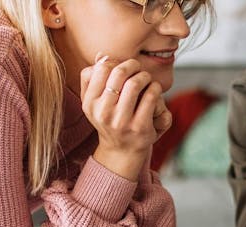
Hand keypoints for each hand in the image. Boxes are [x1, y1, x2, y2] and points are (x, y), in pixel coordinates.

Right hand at [80, 56, 167, 179]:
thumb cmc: (110, 119)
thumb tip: (102, 56)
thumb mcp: (95, 101)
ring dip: (145, 76)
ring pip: (136, 83)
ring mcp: (121, 121)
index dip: (114, 62)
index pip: (100, 69)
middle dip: (132, 65)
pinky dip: (155, 88)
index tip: (121, 66)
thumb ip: (94, 78)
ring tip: (146, 80)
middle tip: (138, 69)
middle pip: (118, 72)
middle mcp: (103, 113)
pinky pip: (150, 96)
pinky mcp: (140, 127)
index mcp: (90, 103)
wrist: (121, 151)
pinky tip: (154, 91)